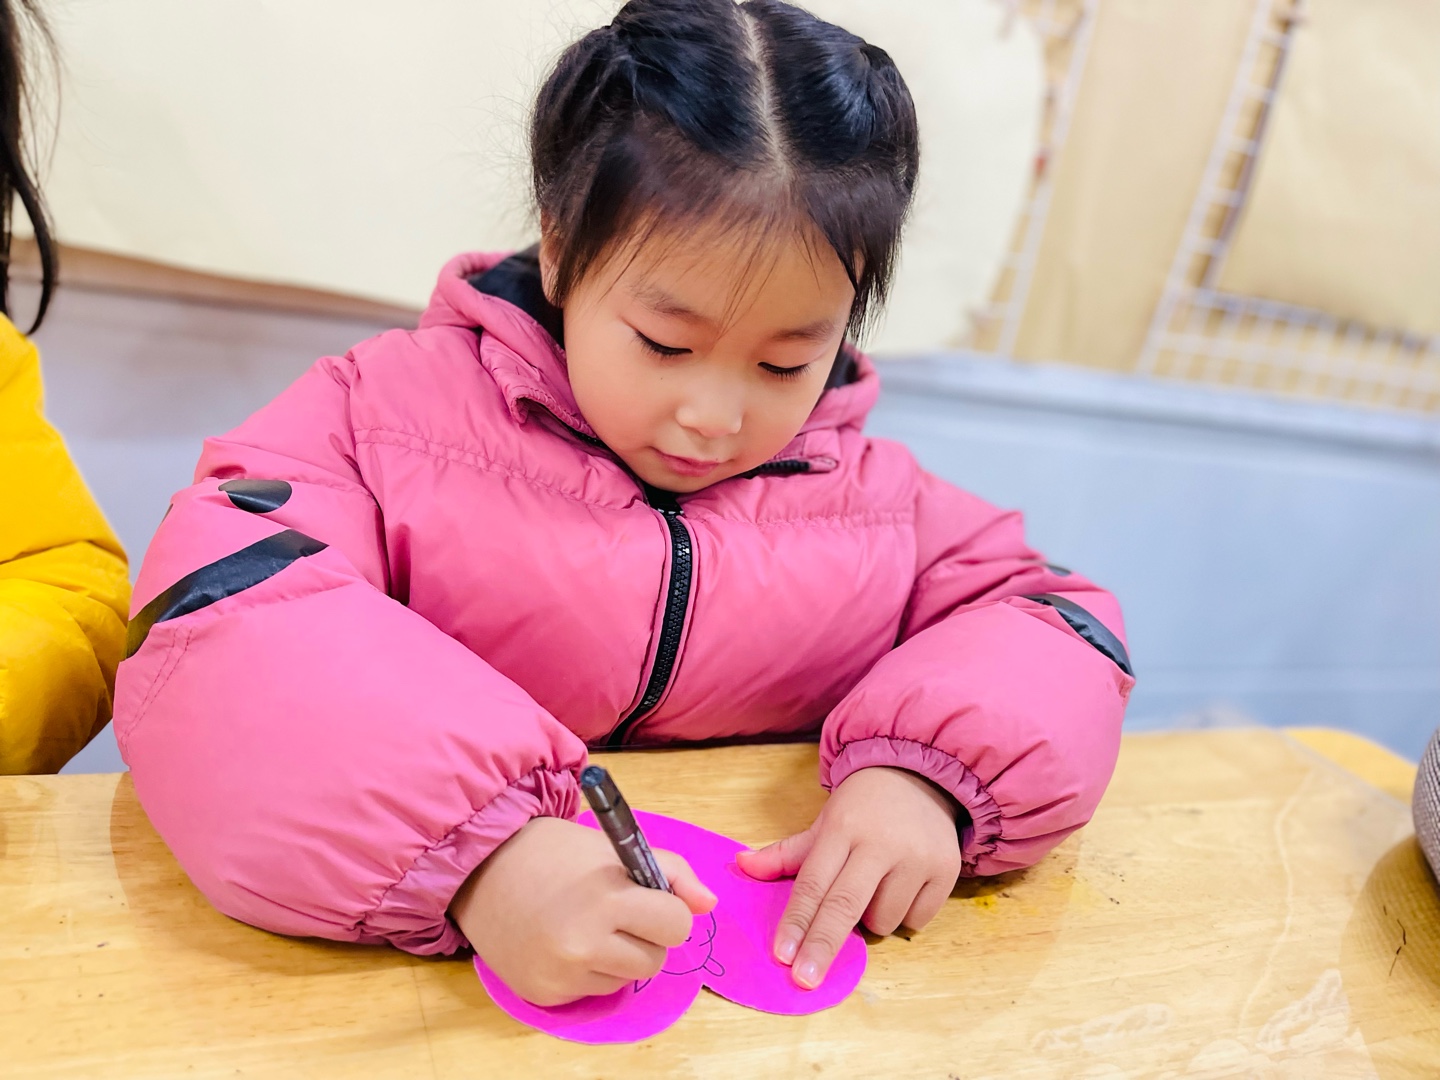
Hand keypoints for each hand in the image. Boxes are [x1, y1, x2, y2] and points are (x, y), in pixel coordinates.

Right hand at [451, 816, 715, 1006]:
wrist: (482, 868)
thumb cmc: (555, 852)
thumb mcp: (615, 849)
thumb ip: (671, 872)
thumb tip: (708, 905)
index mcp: (606, 898)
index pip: (676, 925)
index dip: (667, 909)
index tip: (648, 897)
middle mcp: (583, 943)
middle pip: (656, 959)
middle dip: (646, 936)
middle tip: (616, 911)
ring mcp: (561, 974)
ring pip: (626, 978)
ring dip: (618, 956)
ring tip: (586, 925)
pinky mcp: (544, 995)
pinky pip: (592, 990)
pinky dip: (587, 971)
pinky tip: (562, 942)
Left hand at [735, 766, 960, 988]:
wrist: (921, 776)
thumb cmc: (863, 808)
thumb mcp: (823, 823)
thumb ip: (785, 852)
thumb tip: (741, 866)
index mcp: (843, 828)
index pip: (814, 883)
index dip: (797, 921)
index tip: (782, 955)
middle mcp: (880, 843)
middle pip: (845, 906)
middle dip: (822, 946)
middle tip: (804, 979)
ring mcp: (917, 858)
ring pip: (883, 919)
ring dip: (870, 921)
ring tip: (872, 889)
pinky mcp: (946, 870)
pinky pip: (916, 920)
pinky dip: (903, 916)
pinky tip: (900, 888)